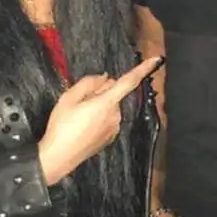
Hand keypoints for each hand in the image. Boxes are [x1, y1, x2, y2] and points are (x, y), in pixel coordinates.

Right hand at [38, 56, 164, 184]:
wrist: (58, 158)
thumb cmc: (61, 126)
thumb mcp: (69, 98)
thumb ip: (89, 83)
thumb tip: (104, 78)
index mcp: (107, 103)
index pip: (129, 81)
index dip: (143, 69)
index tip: (157, 59)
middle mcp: (116, 115)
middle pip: (113, 93)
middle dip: (100, 92)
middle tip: (79, 101)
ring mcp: (114, 128)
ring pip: (110, 106)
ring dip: (99, 105)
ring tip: (78, 116)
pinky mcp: (110, 137)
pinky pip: (108, 119)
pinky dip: (99, 117)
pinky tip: (83, 126)